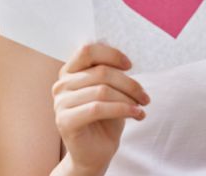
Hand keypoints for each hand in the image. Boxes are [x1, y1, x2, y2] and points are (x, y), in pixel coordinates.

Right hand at [52, 43, 148, 174]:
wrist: (95, 154)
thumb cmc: (104, 120)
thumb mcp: (109, 91)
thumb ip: (110, 73)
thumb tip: (124, 59)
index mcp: (69, 72)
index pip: (88, 51)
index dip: (111, 54)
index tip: (129, 65)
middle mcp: (62, 84)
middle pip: (101, 72)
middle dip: (129, 83)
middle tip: (145, 96)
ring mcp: (60, 102)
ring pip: (102, 90)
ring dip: (128, 98)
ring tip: (141, 107)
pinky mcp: (65, 120)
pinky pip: (98, 108)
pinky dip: (122, 109)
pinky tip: (136, 115)